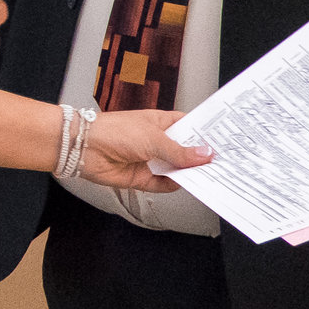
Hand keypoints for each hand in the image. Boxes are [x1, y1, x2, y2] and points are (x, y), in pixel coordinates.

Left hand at [75, 109, 210, 193]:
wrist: (83, 148)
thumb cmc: (113, 131)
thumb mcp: (153, 138)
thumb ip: (180, 151)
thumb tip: (205, 155)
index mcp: (161, 122)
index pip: (189, 127)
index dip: (205, 134)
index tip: (225, 141)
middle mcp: (157, 141)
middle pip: (185, 151)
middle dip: (200, 157)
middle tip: (223, 163)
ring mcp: (150, 160)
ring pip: (176, 169)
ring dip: (189, 173)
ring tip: (210, 177)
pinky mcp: (142, 178)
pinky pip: (163, 184)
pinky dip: (174, 185)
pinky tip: (186, 184)